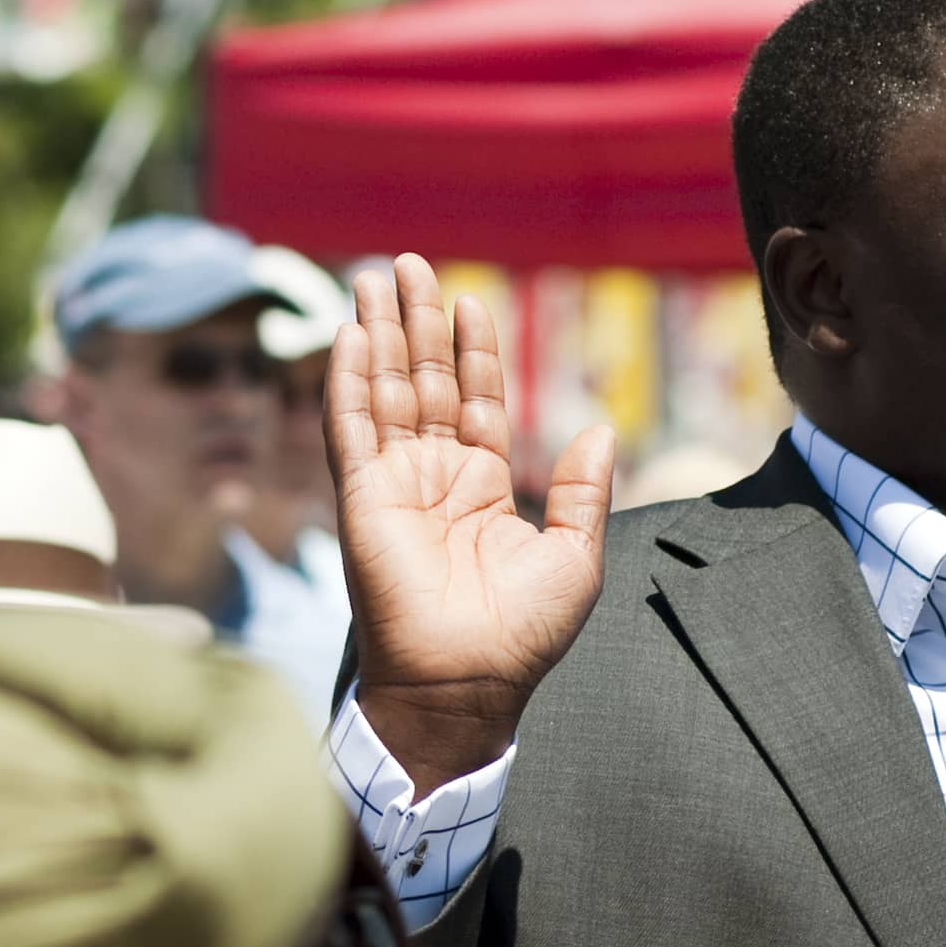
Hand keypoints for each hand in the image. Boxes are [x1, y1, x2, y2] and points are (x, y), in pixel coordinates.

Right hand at [331, 254, 615, 794]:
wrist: (466, 682)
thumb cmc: (522, 636)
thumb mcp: (575, 556)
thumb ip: (581, 490)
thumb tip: (596, 428)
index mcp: (483, 485)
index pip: (477, 398)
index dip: (473, 348)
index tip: (469, 300)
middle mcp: (434, 475)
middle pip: (424, 379)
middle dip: (416, 321)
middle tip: (408, 263)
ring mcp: (395, 482)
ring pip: (385, 390)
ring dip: (378, 333)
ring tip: (374, 275)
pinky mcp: (362, 497)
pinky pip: (352, 425)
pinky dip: (349, 378)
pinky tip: (350, 334)